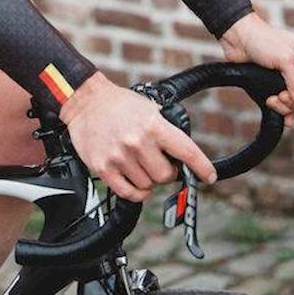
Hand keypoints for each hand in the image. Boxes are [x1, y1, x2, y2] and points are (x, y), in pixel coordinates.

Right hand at [59, 71, 216, 202]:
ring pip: (148, 186)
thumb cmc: (119, 105)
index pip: (187, 152)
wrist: (85, 101)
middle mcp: (137, 142)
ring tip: (139, 165)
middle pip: (166, 176)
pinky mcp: (103, 167)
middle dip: (166, 172)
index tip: (208, 177)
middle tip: (158, 163)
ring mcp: (119, 156)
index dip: (202, 168)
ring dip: (148, 180)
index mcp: (153, 125)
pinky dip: (136, 192)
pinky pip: (129, 193)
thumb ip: (166, 130)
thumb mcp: (149, 108)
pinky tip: (134, 180)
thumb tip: (183, 156)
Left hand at [220, 12, 293, 122]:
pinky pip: (285, 105)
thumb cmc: (262, 39)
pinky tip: (285, 120)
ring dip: (286, 106)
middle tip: (282, 95)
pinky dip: (285, 113)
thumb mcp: (285, 58)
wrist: (237, 38)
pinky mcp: (274, 85)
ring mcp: (287, 77)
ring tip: (273, 99)